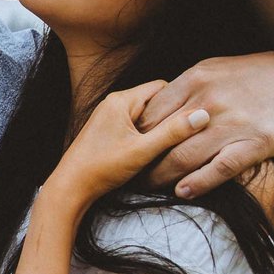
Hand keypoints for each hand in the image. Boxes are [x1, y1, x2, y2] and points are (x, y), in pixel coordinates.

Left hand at [46, 80, 205, 211]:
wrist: (71, 187)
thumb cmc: (102, 168)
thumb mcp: (143, 150)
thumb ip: (173, 132)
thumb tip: (202, 115)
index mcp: (122, 100)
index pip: (162, 87)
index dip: (181, 102)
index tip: (194, 119)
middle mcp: (114, 102)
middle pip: (154, 100)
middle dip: (170, 116)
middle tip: (184, 134)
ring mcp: (109, 115)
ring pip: (145, 114)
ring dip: (157, 127)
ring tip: (168, 144)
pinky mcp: (107, 129)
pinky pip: (134, 124)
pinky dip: (145, 134)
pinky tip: (150, 150)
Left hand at [143, 54, 273, 198]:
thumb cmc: (243, 77)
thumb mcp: (208, 71)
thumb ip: (181, 90)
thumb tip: (148, 109)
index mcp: (195, 80)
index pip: (152, 114)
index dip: (137, 136)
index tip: (127, 149)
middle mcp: (209, 102)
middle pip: (163, 139)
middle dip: (144, 160)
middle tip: (132, 175)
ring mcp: (232, 124)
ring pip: (185, 157)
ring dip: (163, 176)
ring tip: (150, 187)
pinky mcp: (254, 144)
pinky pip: (219, 169)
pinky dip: (197, 183)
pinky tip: (183, 191)